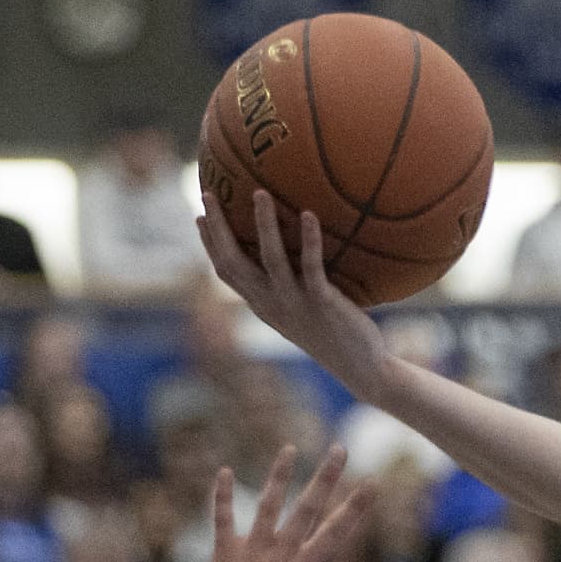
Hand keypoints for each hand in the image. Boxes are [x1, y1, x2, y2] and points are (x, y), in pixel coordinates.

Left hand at [192, 446, 384, 561]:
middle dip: (326, 477)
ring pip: (267, 506)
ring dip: (279, 475)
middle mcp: (280, 556)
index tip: (372, 483)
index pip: (336, 532)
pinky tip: (223, 470)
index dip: (355, 506)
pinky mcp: (223, 558)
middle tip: (339, 449)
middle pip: (307, 508)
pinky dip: (222, 497)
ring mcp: (250, 554)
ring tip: (289, 448)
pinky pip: (222, 521)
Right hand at [197, 190, 392, 399]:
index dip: (210, 245)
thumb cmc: (336, 336)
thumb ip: (290, 289)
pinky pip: (311, 266)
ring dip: (263, 223)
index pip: (226, 272)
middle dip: (218, 227)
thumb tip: (293, 257)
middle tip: (208, 193)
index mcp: (263, 305)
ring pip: (270, 258)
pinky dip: (309, 239)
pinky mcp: (321, 303)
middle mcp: (271, 303)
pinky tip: (309, 214)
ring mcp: (294, 303)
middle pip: (233, 261)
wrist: (361, 369)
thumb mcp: (303, 312)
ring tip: (260, 192)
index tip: (200, 216)